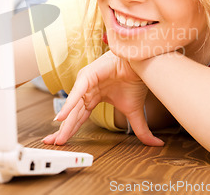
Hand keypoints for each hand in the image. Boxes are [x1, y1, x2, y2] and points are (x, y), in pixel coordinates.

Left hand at [42, 51, 163, 145]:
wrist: (141, 65)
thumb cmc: (135, 81)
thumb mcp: (134, 112)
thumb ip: (140, 130)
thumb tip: (156, 144)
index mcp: (94, 98)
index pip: (79, 117)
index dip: (70, 130)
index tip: (61, 142)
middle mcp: (87, 91)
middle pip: (72, 114)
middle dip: (63, 130)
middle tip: (53, 143)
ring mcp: (86, 83)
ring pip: (74, 106)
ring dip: (65, 122)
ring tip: (58, 137)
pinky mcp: (88, 76)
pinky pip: (77, 93)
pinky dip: (69, 105)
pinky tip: (61, 117)